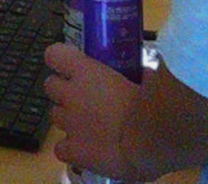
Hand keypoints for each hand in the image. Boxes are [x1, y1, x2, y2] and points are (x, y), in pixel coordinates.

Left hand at [44, 42, 144, 178]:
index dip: (61, 60)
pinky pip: (61, 149)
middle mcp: (72, 95)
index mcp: (87, 72)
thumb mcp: (150, 80)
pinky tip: (86, 151)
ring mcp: (70, 124)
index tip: (73, 66)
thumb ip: (140, 74)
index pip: (55, 54)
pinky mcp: (74, 151)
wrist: (156, 140)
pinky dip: (70, 149)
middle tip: (84, 99)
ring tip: (89, 127)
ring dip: (68, 119)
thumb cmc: (157, 105)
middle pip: (50, 86)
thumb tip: (146, 73)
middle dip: (64, 91)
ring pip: (55, 116)